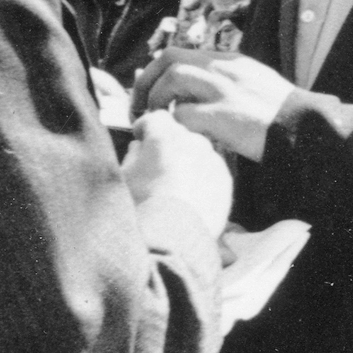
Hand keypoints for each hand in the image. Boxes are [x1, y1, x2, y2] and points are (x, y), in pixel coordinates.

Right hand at [120, 107, 232, 230]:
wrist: (175, 235)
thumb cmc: (144, 204)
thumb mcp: (126, 177)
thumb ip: (133, 156)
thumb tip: (138, 149)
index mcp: (166, 135)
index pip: (156, 118)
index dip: (146, 128)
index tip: (140, 139)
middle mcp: (193, 141)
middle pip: (179, 134)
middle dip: (168, 145)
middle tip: (156, 166)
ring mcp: (213, 159)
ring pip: (198, 152)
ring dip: (187, 161)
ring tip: (174, 186)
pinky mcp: (226, 180)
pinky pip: (212, 172)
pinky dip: (202, 178)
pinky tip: (190, 196)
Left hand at [133, 47, 295, 162]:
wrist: (306, 129)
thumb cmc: (285, 115)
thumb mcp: (258, 85)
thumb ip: (231, 83)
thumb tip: (205, 94)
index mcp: (231, 61)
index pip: (182, 54)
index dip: (160, 71)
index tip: (152, 90)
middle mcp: (223, 69)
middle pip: (169, 58)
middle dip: (147, 80)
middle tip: (141, 105)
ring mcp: (222, 89)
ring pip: (171, 78)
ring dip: (155, 99)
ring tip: (154, 120)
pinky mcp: (222, 115)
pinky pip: (182, 114)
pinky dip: (173, 125)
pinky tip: (176, 136)